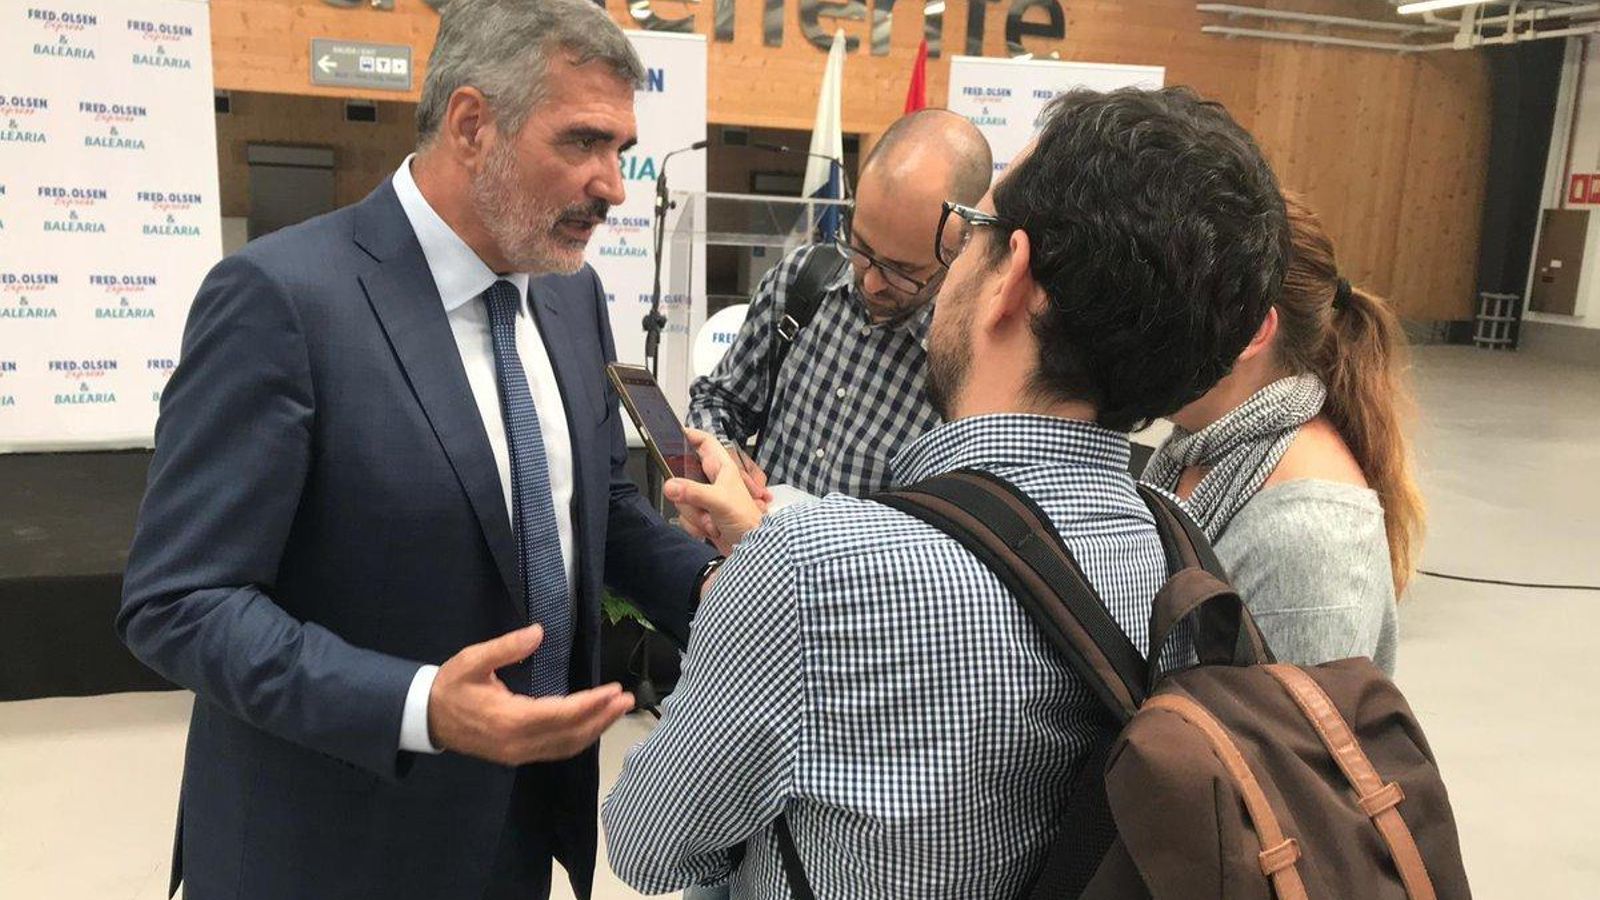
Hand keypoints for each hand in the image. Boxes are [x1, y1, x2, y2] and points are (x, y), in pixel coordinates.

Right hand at [428, 625, 634, 765]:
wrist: (427, 718)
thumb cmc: (451, 686)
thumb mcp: (473, 660)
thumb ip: (506, 648)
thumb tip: (537, 632)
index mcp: (509, 720)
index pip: (560, 714)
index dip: (590, 704)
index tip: (612, 690)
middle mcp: (518, 743)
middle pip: (570, 734)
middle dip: (601, 717)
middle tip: (627, 699)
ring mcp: (519, 753)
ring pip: (566, 746)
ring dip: (595, 729)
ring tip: (617, 710)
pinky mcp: (518, 755)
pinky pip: (556, 750)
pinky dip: (579, 738)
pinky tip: (593, 725)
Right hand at [666, 428, 764, 555]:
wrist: (752, 548)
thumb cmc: (748, 521)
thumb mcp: (720, 501)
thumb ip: (693, 492)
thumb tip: (670, 486)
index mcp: (721, 468)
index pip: (704, 442)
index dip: (689, 435)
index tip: (672, 435)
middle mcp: (713, 481)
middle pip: (683, 476)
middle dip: (687, 495)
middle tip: (698, 502)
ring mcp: (706, 499)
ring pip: (682, 499)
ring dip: (694, 515)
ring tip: (712, 520)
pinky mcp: (703, 516)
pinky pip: (685, 517)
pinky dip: (695, 526)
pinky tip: (709, 530)